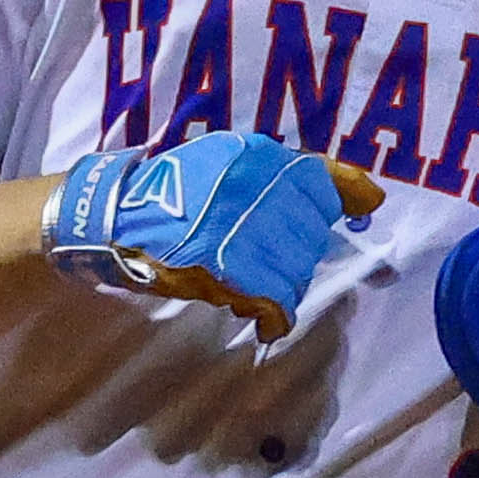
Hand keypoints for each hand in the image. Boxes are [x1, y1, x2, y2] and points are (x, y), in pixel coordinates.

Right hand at [42, 133, 383, 341]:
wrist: (112, 218)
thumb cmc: (168, 190)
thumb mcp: (223, 161)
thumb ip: (279, 174)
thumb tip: (358, 194)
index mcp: (256, 157)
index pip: (321, 180)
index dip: (346, 196)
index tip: (366, 208)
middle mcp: (256, 189)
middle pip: (309, 234)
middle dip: (297, 253)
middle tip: (268, 261)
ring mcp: (243, 229)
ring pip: (295, 270)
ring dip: (282, 285)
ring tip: (256, 288)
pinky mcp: (228, 270)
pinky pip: (275, 301)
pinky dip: (274, 316)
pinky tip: (266, 320)